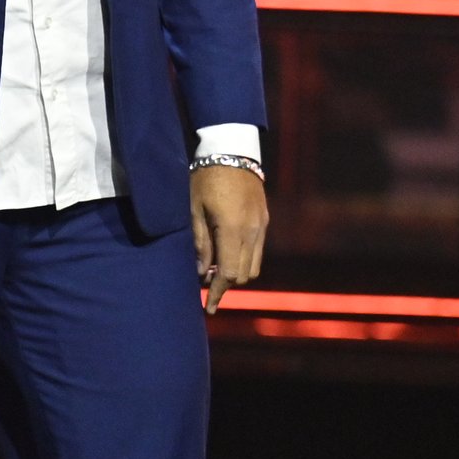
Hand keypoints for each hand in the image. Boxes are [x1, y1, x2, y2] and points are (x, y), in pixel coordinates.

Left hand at [191, 166, 267, 313]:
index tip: (209, 307)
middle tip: (205, 287)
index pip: (229, 273)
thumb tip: (202, 272)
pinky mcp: (264, 221)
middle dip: (226, 285)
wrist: (232, 151)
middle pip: (244, 275)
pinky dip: (244, 260)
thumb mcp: (193, 209)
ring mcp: (261, 226)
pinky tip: (227, 256)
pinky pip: (258, 251)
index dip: (218, 292)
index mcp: (233, 229)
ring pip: (254, 266)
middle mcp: (253, 232)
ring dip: (236, 274)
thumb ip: (200, 242)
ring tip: (214, 272)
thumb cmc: (205, 178)